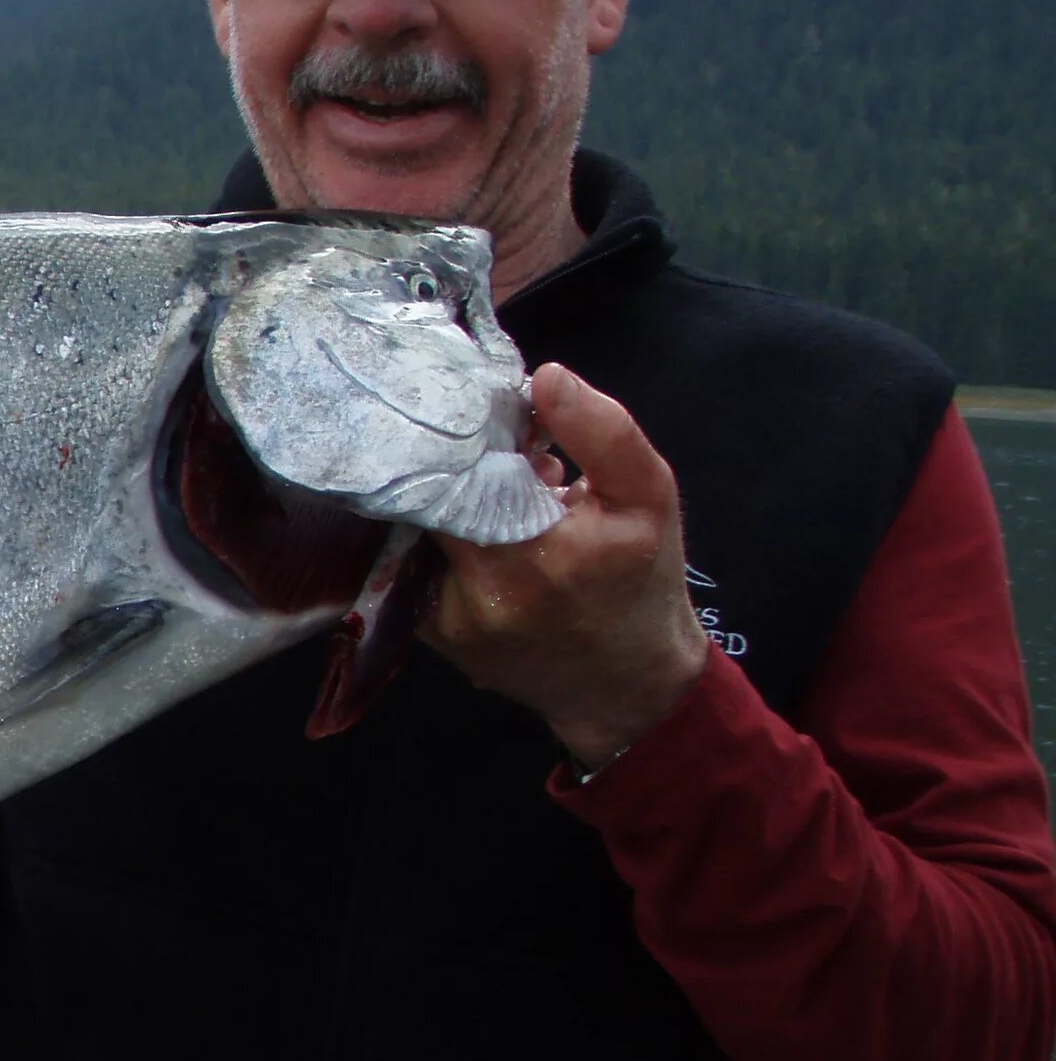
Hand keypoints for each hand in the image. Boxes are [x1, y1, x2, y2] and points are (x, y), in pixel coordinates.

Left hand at [421, 362, 711, 767]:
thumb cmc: (641, 583)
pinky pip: (413, 566)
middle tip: (496, 462)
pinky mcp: (429, 635)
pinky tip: (475, 536)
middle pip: (429, 499)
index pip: (459, 471)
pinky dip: (438, 541)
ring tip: (492, 500)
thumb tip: (544, 377)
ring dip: (445, 505)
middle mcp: (477, 593)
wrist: (626, 684)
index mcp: (535, 556)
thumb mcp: (647, 498)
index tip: (486, 420)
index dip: (464, 436)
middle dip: (454, 468)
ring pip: (416, 531)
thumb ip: (603, 432)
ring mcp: (444, 620)